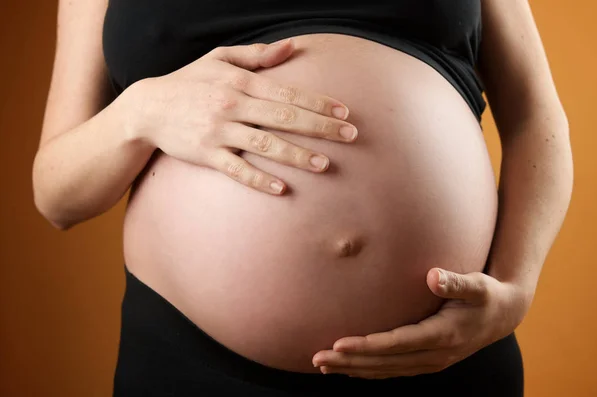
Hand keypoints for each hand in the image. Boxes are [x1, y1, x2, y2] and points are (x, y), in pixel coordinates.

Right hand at [129, 38, 357, 194]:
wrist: (147, 108)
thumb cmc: (188, 82)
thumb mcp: (219, 59)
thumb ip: (257, 55)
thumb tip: (292, 46)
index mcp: (240, 83)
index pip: (288, 92)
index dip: (318, 102)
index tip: (344, 112)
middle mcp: (233, 106)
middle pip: (284, 117)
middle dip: (320, 127)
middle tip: (351, 136)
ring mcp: (219, 132)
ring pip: (265, 144)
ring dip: (296, 155)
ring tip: (324, 164)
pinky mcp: (206, 155)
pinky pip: (236, 170)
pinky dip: (258, 179)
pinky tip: (282, 189)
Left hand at [312, 268, 530, 378]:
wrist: (503, 316)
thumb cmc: (487, 295)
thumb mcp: (478, 286)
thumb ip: (457, 281)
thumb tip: (433, 276)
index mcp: (443, 335)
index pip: (396, 344)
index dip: (367, 346)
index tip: (338, 344)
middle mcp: (434, 355)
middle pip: (384, 362)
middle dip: (349, 362)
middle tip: (317, 358)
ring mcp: (431, 362)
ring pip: (385, 370)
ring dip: (353, 369)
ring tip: (323, 365)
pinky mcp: (427, 361)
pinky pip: (392, 370)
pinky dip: (369, 371)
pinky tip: (349, 368)